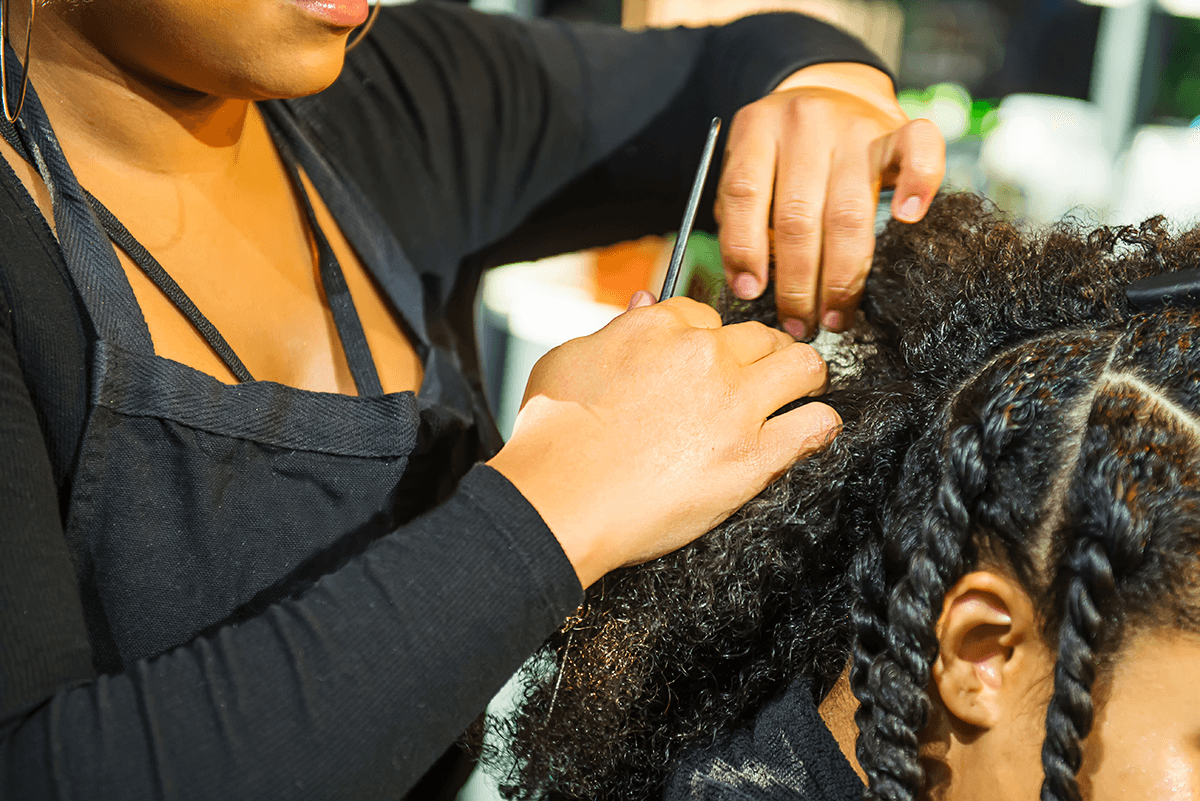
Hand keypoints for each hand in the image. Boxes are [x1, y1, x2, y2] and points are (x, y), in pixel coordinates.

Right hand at [487, 297, 838, 587]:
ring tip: (801, 390)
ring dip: (805, 376)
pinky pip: (814, 426)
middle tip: (760, 373)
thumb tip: (641, 301)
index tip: (708, 360)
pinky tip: (814, 427)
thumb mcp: (568, 359)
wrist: (560, 501)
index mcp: (660, 326)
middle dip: (762, 352)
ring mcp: (735, 405)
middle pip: (761, 335)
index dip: (709, 339)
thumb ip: (614, 328)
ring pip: (804, 367)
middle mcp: (705, 356)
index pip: (706, 315)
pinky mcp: (753, 457)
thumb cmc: (551, 437)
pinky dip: (820, 425)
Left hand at [715, 62, 945, 339]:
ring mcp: (853, 125)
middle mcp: (805, 122)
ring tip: (835, 315)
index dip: (744, 249)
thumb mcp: (750, 166)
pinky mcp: (896, 128)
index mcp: (758, 129)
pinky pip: (918, 148)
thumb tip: (752, 283)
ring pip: (847, 211)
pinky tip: (908, 218)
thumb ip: (744, 214)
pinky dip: (918, 182)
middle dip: (798, 282)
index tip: (750, 292)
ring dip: (841, 275)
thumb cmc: (784, 150)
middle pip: (798, 216)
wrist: (830, 89)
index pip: (745, 195)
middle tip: (799, 323)